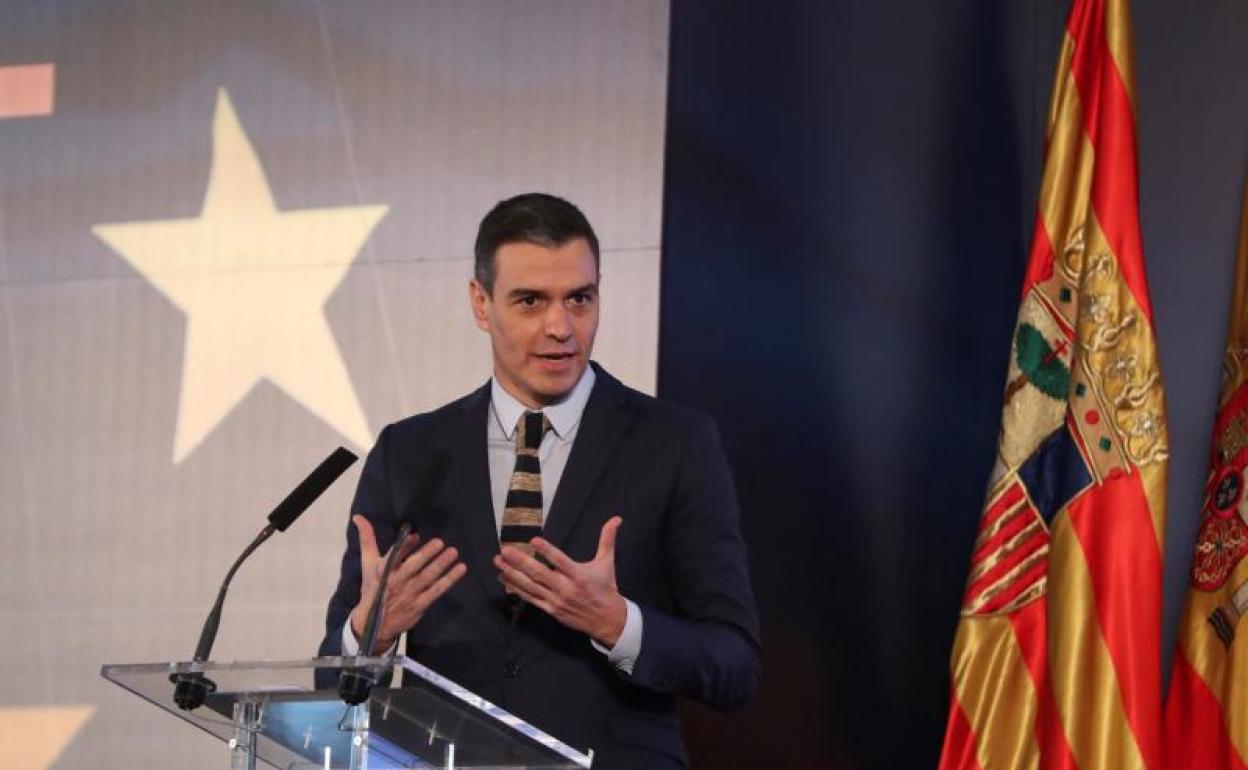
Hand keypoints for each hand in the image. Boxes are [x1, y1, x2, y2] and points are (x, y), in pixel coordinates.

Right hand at [349, 515, 466, 653]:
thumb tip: (358, 517)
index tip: (415, 536)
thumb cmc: (373, 587)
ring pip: (427, 578)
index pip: (393, 557)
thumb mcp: (368, 563)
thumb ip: (367, 538)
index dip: (403, 547)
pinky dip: (449, 580)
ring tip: (453, 552)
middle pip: (412, 567)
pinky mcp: (420, 604)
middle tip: (440, 542)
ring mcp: (409, 594)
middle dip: (426, 555)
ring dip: (441, 565)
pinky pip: (437, 591)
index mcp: (383, 571)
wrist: (373, 624)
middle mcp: (396, 582)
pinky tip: (460, 569)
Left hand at [494, 516, 626, 646]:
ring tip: (499, 561)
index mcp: (579, 575)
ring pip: (530, 586)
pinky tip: (504, 578)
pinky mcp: (550, 609)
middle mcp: (566, 588)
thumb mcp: (607, 562)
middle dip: (520, 562)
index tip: (533, 540)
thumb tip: (616, 518)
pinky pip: (530, 598)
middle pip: (539, 574)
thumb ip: (607, 539)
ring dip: (512, 574)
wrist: (607, 620)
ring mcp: (556, 600)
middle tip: (505, 549)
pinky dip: (516, 588)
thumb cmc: (606, 587)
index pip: (560, 561)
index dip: (547, 551)